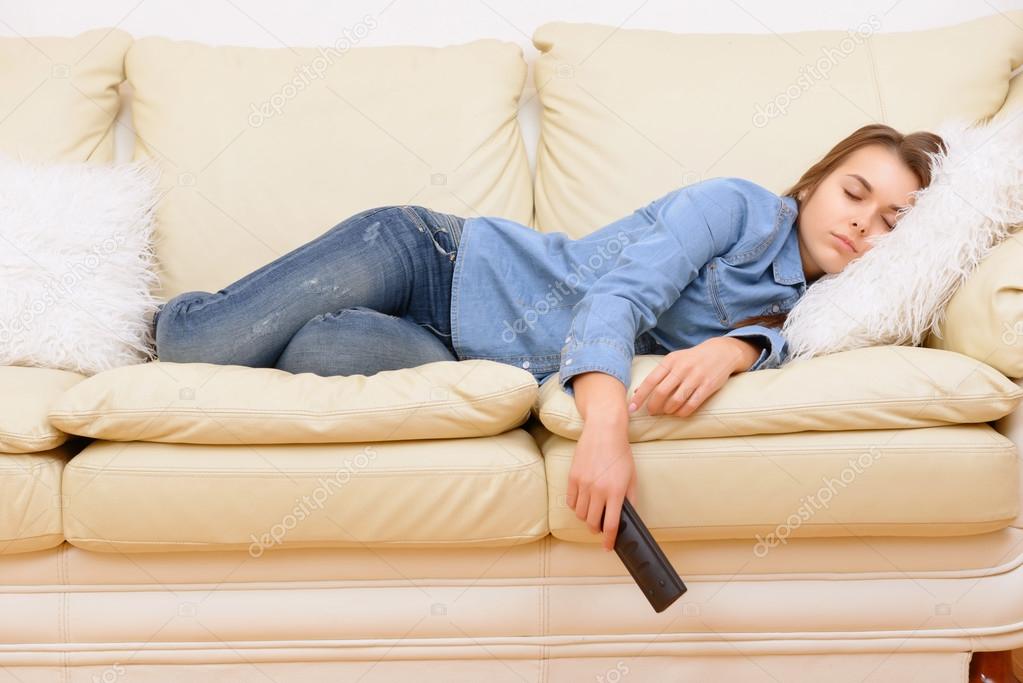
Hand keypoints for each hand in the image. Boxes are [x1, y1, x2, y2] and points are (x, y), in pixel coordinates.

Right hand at [567, 421, 636, 551]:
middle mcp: (598, 490)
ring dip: (587, 518)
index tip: (607, 546)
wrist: (604, 431)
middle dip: (596, 529)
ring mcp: (583, 484)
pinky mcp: (572, 477)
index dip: (608, 540)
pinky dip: (577, 507)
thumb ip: (630, 499)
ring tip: (592, 513)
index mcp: (615, 492)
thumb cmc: (621, 453)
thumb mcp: (632, 477)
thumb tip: (627, 516)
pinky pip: (571, 501)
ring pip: (580, 514)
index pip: (610, 525)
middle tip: (600, 527)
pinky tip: (583, 503)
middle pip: (592, 523)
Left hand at [628, 337, 756, 416]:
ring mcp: (696, 377)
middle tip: (651, 412)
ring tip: (666, 412)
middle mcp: (682, 368)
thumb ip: (658, 375)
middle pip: (661, 392)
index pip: (650, 381)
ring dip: (668, 410)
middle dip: (653, 406)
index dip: (640, 396)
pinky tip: (679, 413)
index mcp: (670, 361)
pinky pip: (692, 404)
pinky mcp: (708, 386)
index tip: (632, 408)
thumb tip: (638, 390)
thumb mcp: (674, 361)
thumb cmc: (692, 359)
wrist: (721, 352)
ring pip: (676, 400)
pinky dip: (682, 412)